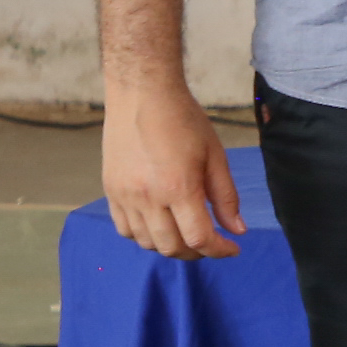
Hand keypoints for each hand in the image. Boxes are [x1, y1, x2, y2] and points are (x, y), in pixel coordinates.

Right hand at [103, 77, 241, 258]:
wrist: (142, 93)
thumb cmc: (183, 119)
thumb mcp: (215, 156)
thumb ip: (226, 197)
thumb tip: (237, 230)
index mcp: (178, 187)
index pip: (199, 238)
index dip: (219, 250)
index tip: (232, 248)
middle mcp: (147, 196)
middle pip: (171, 247)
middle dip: (196, 253)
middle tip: (211, 242)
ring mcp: (124, 195)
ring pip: (146, 242)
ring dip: (170, 246)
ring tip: (187, 234)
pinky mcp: (110, 190)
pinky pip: (124, 229)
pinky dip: (144, 236)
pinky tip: (160, 225)